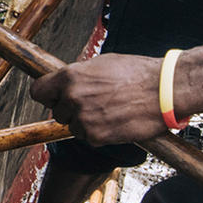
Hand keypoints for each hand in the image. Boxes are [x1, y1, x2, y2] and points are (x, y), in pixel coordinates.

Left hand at [32, 53, 167, 145]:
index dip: (47, 95)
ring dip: (86, 122)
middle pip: (57, 112)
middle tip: (94, 104)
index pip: (38, 91)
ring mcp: (83, 119)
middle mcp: (72, 98)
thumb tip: (66, 82)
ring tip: (109, 111)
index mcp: (70, 76)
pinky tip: (116, 120)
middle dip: (71, 110)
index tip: (54, 97)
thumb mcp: (102, 64)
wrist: (164, 91)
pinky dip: (99, 133)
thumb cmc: (138, 73)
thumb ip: (80, 74)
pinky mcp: (96, 137)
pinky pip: (89, 138)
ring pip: (73, 126)